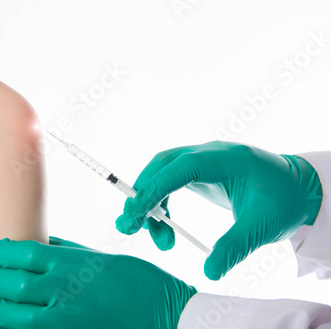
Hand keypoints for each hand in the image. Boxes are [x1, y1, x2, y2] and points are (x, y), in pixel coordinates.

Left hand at [0, 236, 196, 328]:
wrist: (164, 314)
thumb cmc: (135, 281)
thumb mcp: (100, 256)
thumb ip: (68, 251)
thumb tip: (43, 244)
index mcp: (70, 262)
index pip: (20, 252)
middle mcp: (63, 287)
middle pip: (11, 281)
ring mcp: (64, 317)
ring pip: (13, 314)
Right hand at [116, 141, 322, 279]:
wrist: (297, 187)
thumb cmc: (283, 200)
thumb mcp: (263, 226)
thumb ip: (235, 246)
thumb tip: (210, 271)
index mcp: (226, 159)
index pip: (182, 167)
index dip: (155, 187)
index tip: (136, 212)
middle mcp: (209, 154)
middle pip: (163, 166)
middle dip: (141, 194)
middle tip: (128, 225)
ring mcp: (202, 161)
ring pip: (162, 174)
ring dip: (150, 203)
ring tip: (154, 238)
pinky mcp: (200, 172)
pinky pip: (170, 183)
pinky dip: (161, 203)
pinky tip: (164, 226)